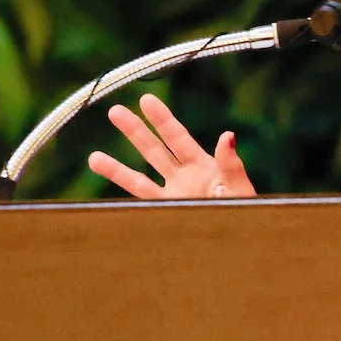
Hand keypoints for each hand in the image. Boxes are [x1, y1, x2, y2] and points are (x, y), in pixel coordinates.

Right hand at [87, 93, 255, 199]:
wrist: (243, 241)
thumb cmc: (248, 212)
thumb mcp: (241, 187)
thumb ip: (231, 164)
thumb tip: (227, 135)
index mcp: (203, 166)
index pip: (177, 137)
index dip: (161, 119)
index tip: (145, 100)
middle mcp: (184, 179)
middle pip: (154, 150)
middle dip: (134, 131)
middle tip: (114, 111)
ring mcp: (174, 197)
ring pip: (140, 179)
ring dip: (116, 169)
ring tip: (92, 158)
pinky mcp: (168, 215)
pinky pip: (142, 204)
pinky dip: (125, 198)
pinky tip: (111, 196)